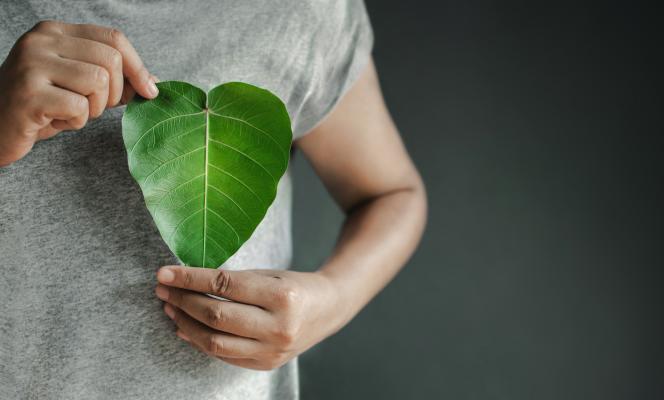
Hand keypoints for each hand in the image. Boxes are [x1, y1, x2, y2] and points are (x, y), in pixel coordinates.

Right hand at [0, 20, 157, 165]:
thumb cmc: (42, 107)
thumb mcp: (80, 87)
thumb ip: (116, 81)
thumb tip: (155, 84)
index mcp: (55, 32)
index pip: (113, 38)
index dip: (138, 66)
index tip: (150, 91)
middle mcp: (41, 41)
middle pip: (110, 60)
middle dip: (113, 92)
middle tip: (93, 107)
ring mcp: (31, 65)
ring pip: (98, 82)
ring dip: (94, 108)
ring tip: (70, 113)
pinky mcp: (28, 94)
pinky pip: (79, 107)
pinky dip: (76, 122)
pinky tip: (55, 121)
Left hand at [155, 266, 347, 369]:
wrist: (328, 310)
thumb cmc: (294, 286)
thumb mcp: (269, 274)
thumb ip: (233, 281)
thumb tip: (186, 284)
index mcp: (282, 295)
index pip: (225, 285)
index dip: (190, 279)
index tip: (164, 273)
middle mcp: (279, 326)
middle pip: (217, 316)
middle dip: (183, 301)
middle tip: (162, 290)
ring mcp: (273, 350)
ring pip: (215, 341)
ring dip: (185, 324)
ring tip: (170, 308)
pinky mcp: (266, 364)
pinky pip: (224, 355)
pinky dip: (200, 341)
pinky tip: (185, 328)